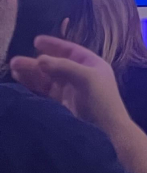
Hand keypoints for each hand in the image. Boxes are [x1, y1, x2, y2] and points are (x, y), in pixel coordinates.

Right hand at [9, 35, 133, 133]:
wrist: (106, 130)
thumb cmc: (102, 101)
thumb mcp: (87, 78)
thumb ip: (64, 67)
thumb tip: (40, 59)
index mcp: (92, 65)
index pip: (71, 51)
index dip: (55, 45)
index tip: (36, 41)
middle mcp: (81, 75)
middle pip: (55, 64)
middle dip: (36, 62)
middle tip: (15, 61)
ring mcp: (71, 90)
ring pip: (48, 78)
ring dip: (32, 73)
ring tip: (14, 69)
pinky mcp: (63, 103)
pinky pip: (45, 91)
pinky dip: (33, 85)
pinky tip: (21, 80)